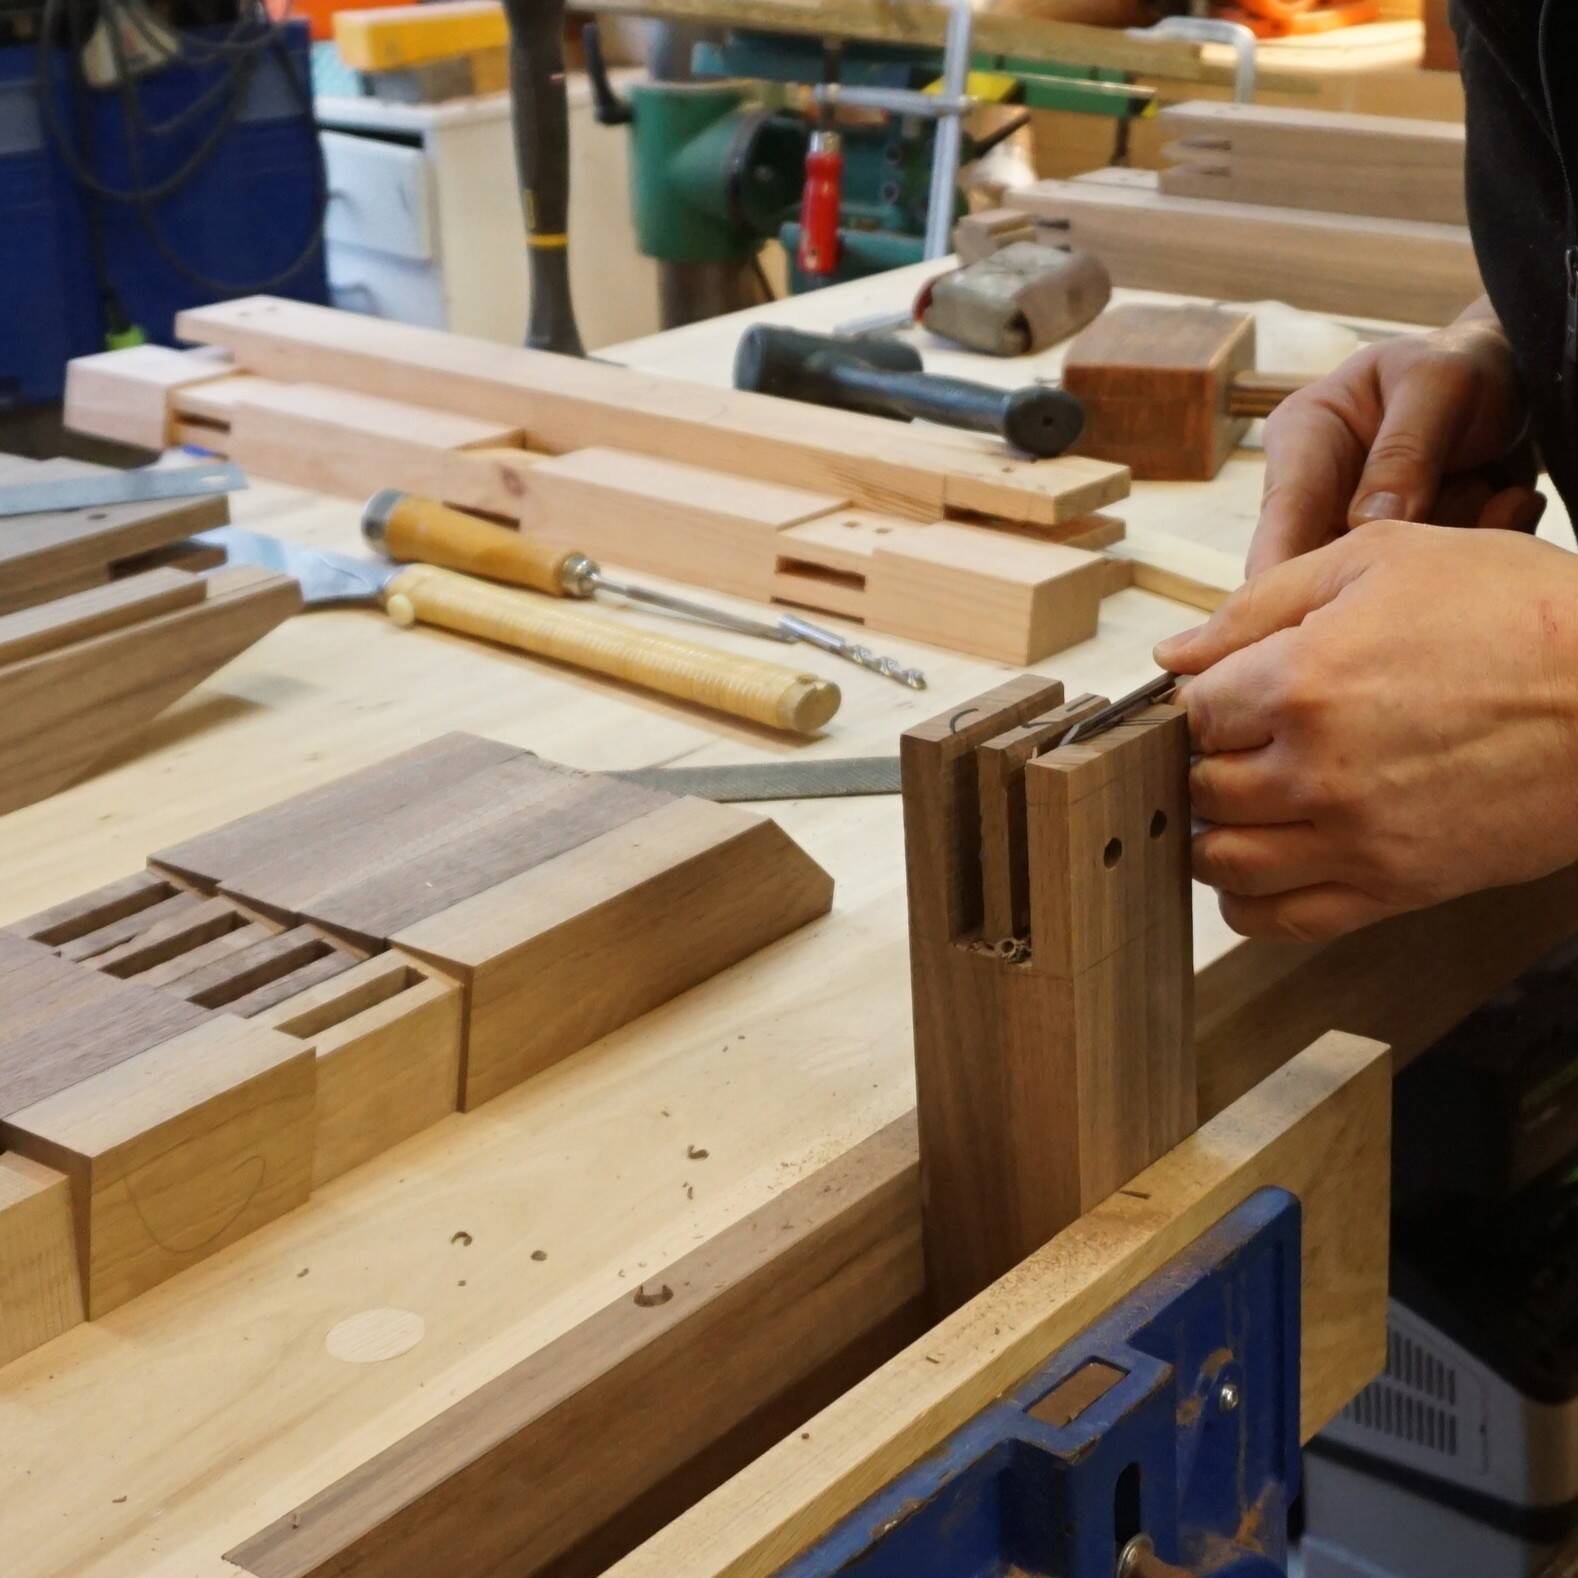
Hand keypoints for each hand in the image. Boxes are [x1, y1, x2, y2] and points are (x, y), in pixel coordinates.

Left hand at [1154, 522, 1577, 939]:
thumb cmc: (1520, 616)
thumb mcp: (1383, 558)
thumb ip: (1261, 603)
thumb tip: (1177, 653)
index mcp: (1302, 681)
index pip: (1192, 713)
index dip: (1201, 701)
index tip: (1224, 698)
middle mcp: (1316, 768)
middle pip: (1199, 787)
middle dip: (1206, 763)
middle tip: (1233, 748)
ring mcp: (1354, 838)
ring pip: (1223, 861)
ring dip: (1213, 834)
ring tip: (1238, 807)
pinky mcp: (1394, 889)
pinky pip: (1281, 919)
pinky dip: (1248, 902)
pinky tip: (1258, 868)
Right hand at [1250, 308, 1540, 574]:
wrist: (1518, 376)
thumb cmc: (1467, 363)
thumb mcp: (1440, 385)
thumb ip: (1404, 452)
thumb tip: (1365, 526)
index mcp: (1302, 440)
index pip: (1281, 520)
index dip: (1282, 580)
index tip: (1308, 626)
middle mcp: (1316, 493)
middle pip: (1315, 567)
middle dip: (1383, 566)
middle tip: (1446, 540)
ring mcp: (1354, 527)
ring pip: (1371, 581)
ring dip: (1437, 551)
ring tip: (1488, 488)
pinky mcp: (1390, 552)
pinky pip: (1416, 580)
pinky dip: (1466, 554)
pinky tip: (1502, 503)